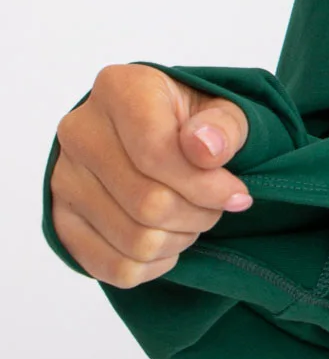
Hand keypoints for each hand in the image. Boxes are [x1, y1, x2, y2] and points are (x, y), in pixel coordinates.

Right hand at [49, 64, 253, 287]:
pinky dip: (155, 265)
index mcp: (119, 90)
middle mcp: (80, 131)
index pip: (157, 154)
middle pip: (148, 204)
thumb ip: (225, 126)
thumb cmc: (194, 122)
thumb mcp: (225, 111)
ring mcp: (63, 178)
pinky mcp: (61, 220)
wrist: (156, 137)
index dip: (206, 186)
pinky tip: (168, 240)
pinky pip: (115, 267)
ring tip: (191, 217)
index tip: (237, 194)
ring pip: (135, 241)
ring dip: (180, 240)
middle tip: (215, 206)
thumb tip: (207, 149)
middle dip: (199, 215)